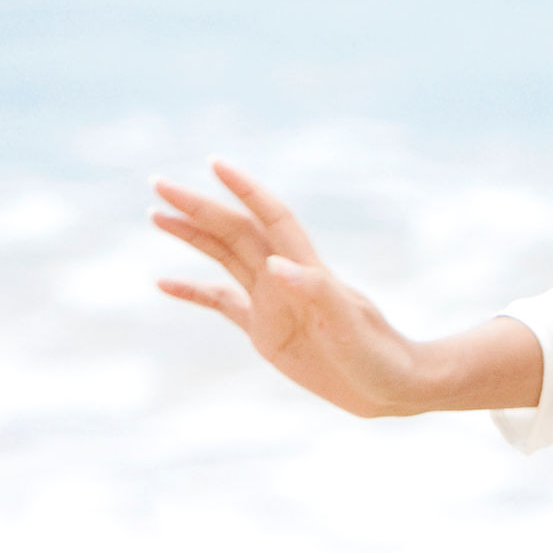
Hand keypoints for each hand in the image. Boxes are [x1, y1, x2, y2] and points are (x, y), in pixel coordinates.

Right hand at [150, 164, 538, 415]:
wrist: (395, 389)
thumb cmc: (380, 358)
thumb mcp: (350, 329)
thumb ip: (318, 294)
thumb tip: (275, 265)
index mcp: (308, 272)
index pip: (271, 219)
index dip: (246, 190)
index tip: (214, 164)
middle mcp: (286, 280)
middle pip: (237, 232)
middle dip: (199, 207)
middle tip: (158, 184)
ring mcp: (274, 304)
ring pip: (225, 258)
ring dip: (193, 236)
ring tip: (156, 214)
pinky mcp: (266, 332)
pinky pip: (222, 303)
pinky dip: (193, 291)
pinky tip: (163, 281)